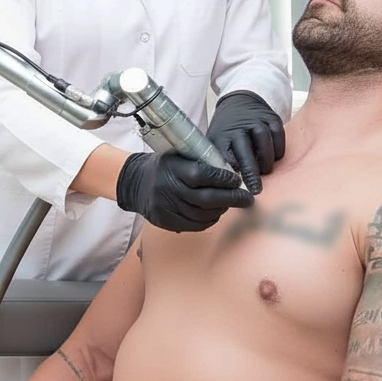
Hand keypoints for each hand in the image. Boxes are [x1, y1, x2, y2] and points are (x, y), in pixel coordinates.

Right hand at [116, 151, 252, 231]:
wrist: (134, 182)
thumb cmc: (163, 166)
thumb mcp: (178, 155)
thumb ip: (200, 161)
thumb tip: (230, 169)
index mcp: (173, 169)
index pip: (203, 175)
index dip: (223, 179)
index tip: (237, 180)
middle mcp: (169, 189)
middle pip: (206, 199)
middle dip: (232, 199)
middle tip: (247, 199)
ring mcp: (167, 208)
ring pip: (203, 215)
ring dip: (221, 210)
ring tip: (230, 203)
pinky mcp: (166, 222)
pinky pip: (194, 225)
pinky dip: (209, 220)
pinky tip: (216, 213)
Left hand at [205, 91, 285, 193]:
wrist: (239, 102)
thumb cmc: (226, 132)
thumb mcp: (215, 144)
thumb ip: (218, 163)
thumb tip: (222, 189)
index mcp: (221, 135)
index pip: (224, 155)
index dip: (230, 172)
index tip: (235, 187)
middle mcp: (238, 126)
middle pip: (245, 149)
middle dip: (251, 172)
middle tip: (256, 190)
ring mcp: (256, 119)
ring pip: (264, 140)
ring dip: (266, 160)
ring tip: (264, 170)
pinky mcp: (271, 117)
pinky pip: (278, 135)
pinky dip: (278, 149)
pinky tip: (273, 157)